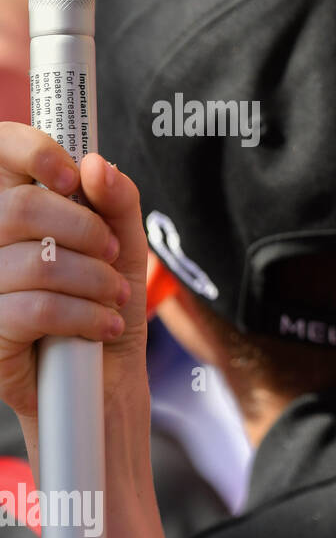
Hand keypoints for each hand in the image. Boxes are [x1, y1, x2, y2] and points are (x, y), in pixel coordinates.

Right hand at [0, 122, 149, 478]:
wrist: (103, 386)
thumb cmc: (105, 307)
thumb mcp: (122, 250)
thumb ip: (116, 202)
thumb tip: (96, 164)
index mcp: (10, 214)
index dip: (29, 150)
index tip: (71, 174)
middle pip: (17, 209)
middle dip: (82, 228)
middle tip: (112, 254)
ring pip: (33, 262)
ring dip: (92, 279)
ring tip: (111, 298)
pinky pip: (36, 310)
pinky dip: (85, 316)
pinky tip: (104, 327)